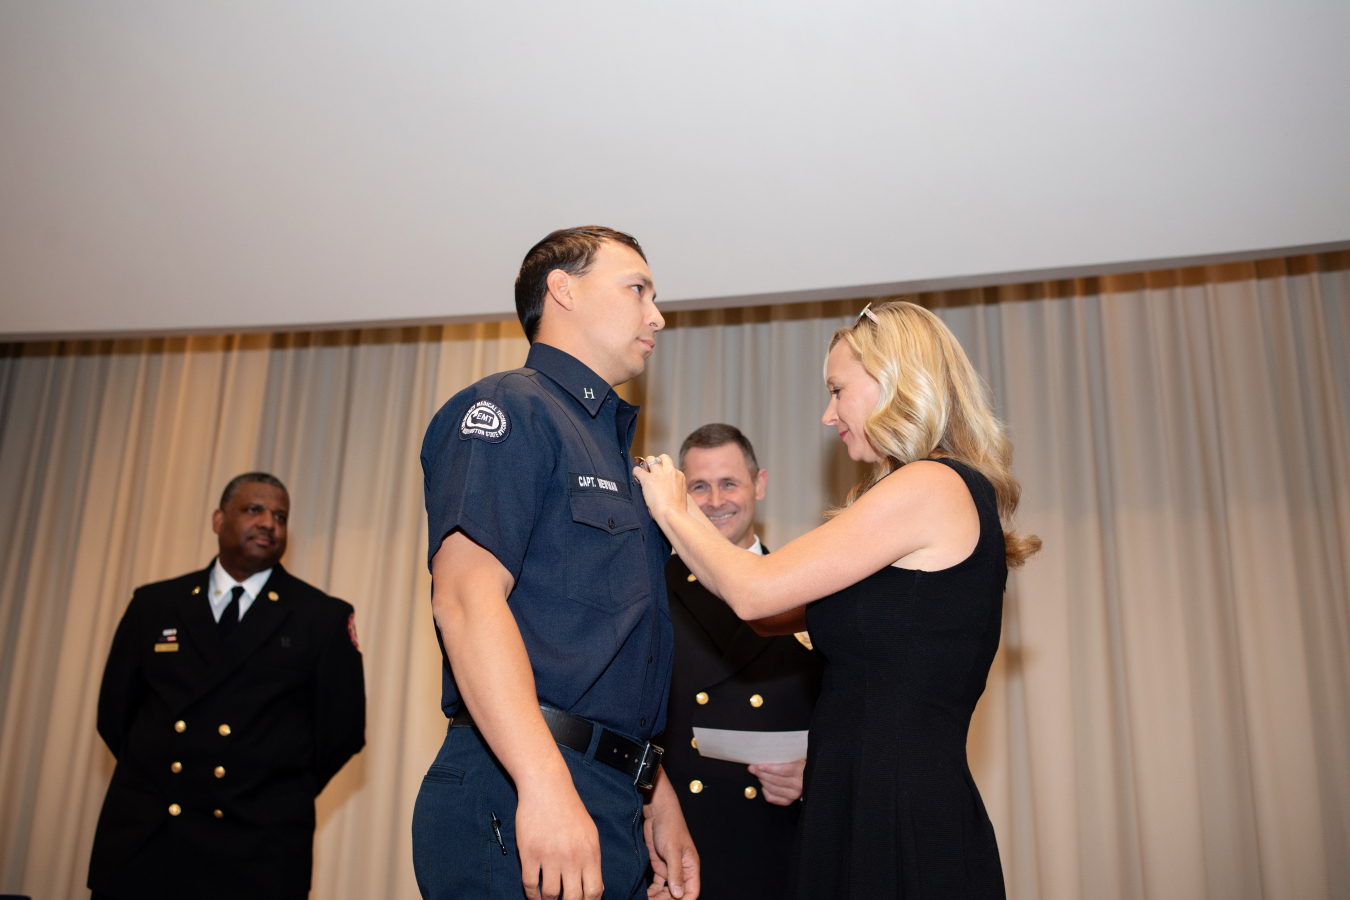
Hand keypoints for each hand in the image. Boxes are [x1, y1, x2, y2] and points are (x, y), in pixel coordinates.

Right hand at [516, 766, 603, 899]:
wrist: (547, 787)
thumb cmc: (569, 810)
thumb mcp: (590, 834)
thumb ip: (593, 862)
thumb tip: (596, 890)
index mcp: (590, 853)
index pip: (594, 892)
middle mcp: (571, 857)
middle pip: (573, 899)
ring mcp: (549, 856)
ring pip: (550, 895)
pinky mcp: (529, 853)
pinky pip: (530, 885)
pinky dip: (532, 895)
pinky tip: (535, 895)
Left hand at [632, 454, 686, 527]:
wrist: (672, 514)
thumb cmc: (677, 510)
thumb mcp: (681, 495)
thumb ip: (675, 488)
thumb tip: (667, 490)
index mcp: (679, 476)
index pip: (670, 467)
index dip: (664, 471)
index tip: (660, 477)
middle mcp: (670, 471)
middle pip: (663, 457)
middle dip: (656, 461)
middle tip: (651, 469)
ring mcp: (658, 474)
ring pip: (650, 459)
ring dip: (645, 464)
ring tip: (642, 471)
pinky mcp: (647, 479)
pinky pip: (638, 470)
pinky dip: (635, 472)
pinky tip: (635, 476)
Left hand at [642, 767, 699, 898]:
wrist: (657, 813)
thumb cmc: (670, 828)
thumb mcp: (673, 850)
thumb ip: (675, 872)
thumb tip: (678, 894)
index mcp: (691, 867)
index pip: (692, 891)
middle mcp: (682, 871)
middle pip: (678, 894)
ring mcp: (670, 869)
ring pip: (667, 891)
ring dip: (658, 898)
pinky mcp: (659, 866)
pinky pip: (657, 885)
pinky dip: (652, 892)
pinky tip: (645, 895)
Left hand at [748, 758, 805, 805]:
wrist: (810, 777)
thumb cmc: (800, 766)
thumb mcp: (795, 758)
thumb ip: (783, 758)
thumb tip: (764, 757)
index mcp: (801, 771)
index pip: (782, 771)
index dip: (769, 769)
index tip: (759, 765)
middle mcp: (798, 785)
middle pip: (775, 780)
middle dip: (761, 774)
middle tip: (753, 768)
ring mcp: (794, 794)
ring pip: (772, 789)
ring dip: (762, 781)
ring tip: (757, 774)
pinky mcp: (789, 801)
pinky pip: (772, 798)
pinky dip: (765, 792)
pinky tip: (763, 785)